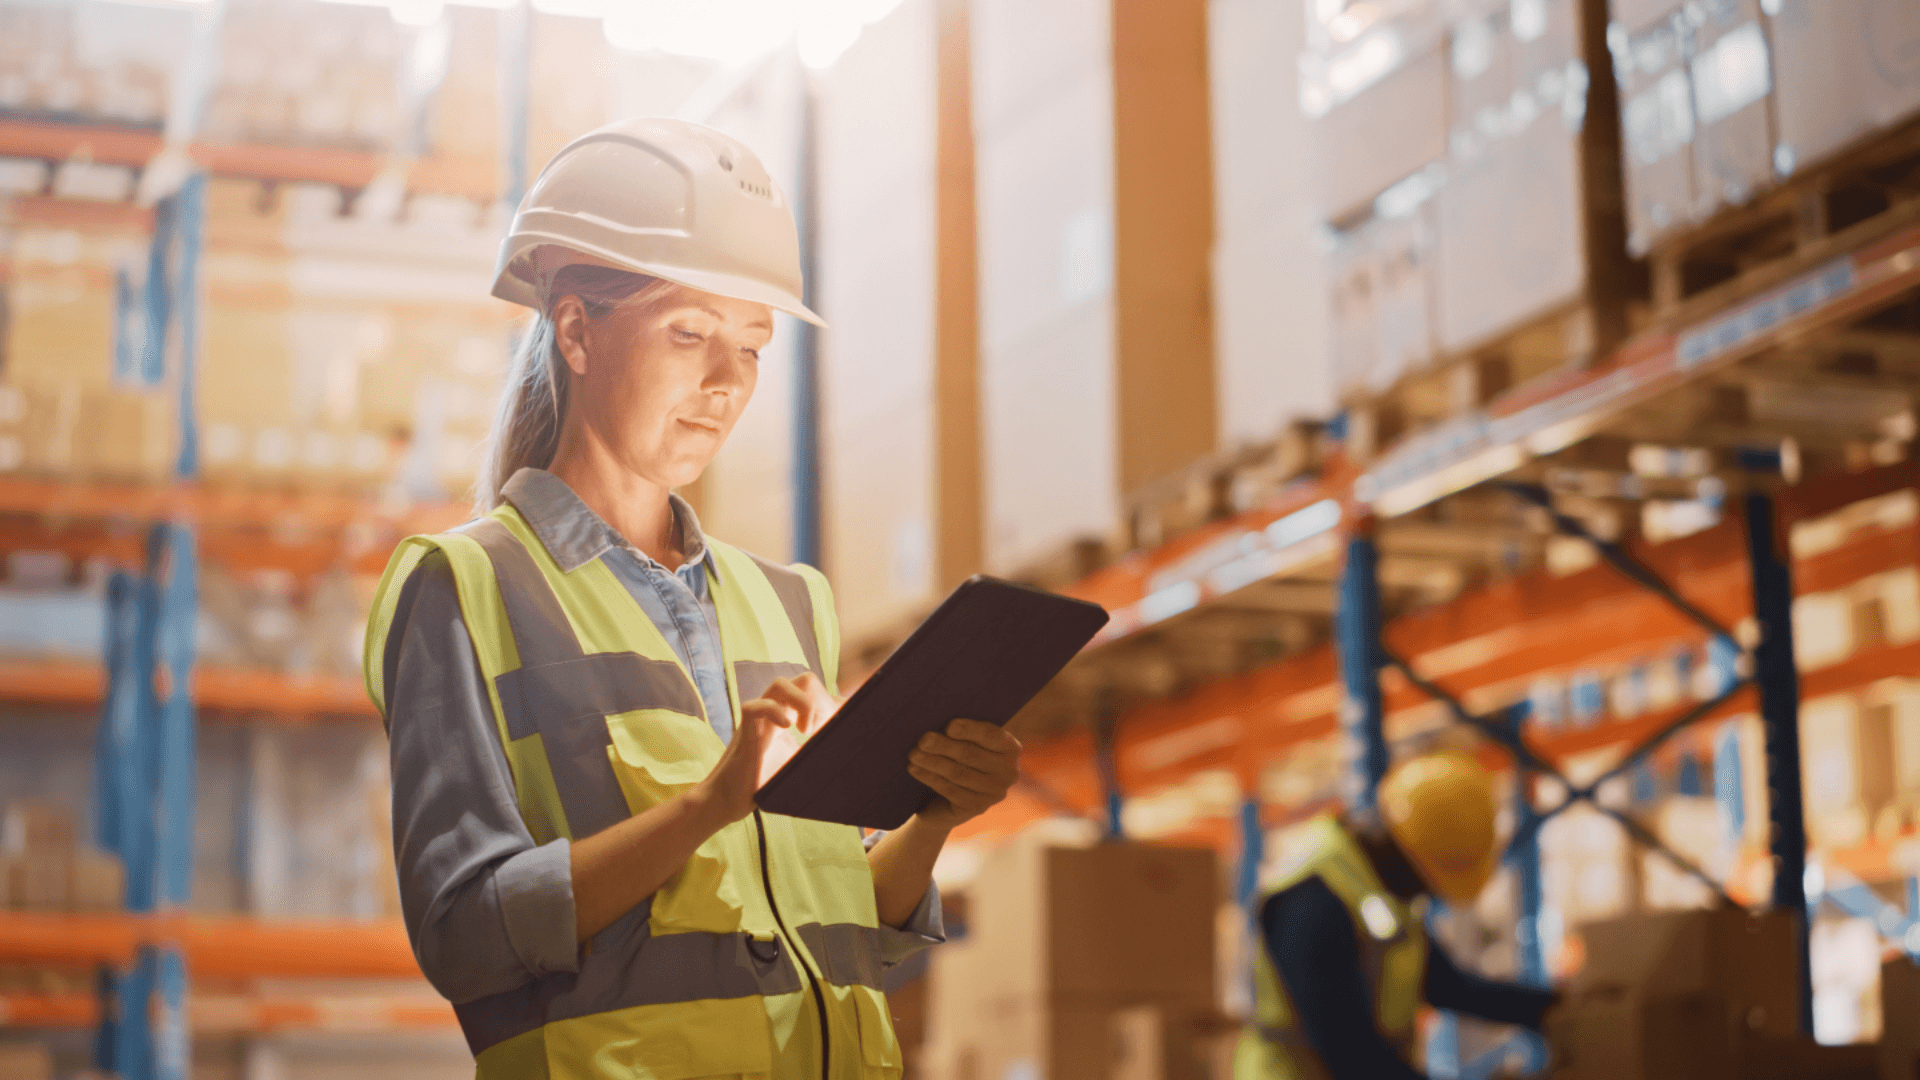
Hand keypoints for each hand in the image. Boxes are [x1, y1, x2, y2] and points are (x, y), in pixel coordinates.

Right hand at [697, 673, 836, 823]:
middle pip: (801, 680)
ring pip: (779, 684)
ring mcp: (759, 720)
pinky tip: (787, 730)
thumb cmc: (760, 785)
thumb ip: (814, 754)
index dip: (833, 702)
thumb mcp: (796, 766)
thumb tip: (845, 759)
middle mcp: (774, 713)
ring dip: (801, 702)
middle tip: (822, 727)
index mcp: (788, 718)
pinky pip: (755, 706)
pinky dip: (775, 712)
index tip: (842, 725)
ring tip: (805, 730)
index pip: (813, 693)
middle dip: (819, 697)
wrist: (727, 801)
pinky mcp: (744, 732)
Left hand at [907, 718, 1021, 830]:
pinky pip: (951, 790)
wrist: (947, 798)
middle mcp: (1009, 771)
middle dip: (944, 746)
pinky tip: (915, 769)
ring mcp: (994, 792)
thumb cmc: (957, 757)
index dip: (970, 730)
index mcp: (1010, 747)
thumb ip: (960, 731)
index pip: (991, 735)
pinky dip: (931, 778)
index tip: (949, 726)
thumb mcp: (964, 741)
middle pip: (971, 755)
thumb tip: (939, 720)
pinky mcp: (977, 807)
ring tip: (913, 754)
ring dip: (933, 762)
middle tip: (922, 739)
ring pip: (959, 773)